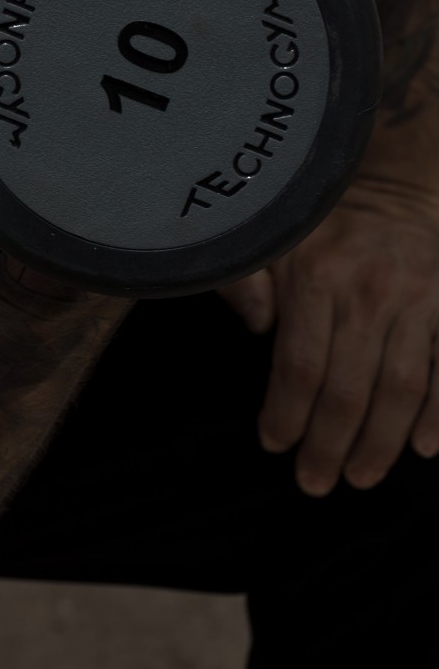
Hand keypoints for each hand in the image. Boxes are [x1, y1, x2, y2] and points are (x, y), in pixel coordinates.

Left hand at [218, 174, 438, 494]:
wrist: (397, 185)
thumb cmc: (322, 225)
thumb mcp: (271, 239)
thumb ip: (247, 279)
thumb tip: (255, 327)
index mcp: (317, 274)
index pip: (300, 365)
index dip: (286, 413)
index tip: (273, 444)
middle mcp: (370, 291)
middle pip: (349, 390)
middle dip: (329, 445)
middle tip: (315, 483)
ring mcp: (418, 299)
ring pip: (401, 389)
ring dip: (381, 444)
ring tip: (361, 477)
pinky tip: (424, 447)